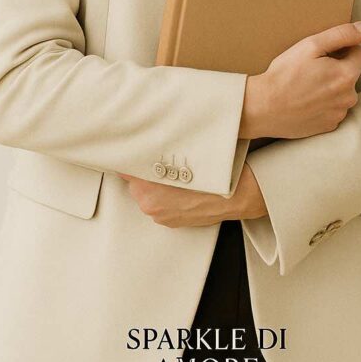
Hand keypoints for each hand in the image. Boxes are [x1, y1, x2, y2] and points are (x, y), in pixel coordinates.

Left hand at [117, 163, 266, 227]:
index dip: (128, 158)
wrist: (235, 195)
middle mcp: (148, 204)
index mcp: (145, 186)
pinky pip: (161, 204)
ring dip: (154, 185)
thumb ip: (157, 149)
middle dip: (143, 171)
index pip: (125, 169)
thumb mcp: (180, 151)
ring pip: (147, 193)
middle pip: (135, 182)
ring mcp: (160, 215)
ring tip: (172, 173)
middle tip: (157, 159)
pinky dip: (165, 196)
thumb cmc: (209, 172)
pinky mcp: (171, 222)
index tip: (128, 149)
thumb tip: (141, 139)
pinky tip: (179, 187)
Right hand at [239, 21, 360, 140]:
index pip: (358, 52)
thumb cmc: (284, 75)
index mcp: (346, 75)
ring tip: (305, 86)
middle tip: (309, 69)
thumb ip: (341, 34)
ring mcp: (339, 113)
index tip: (320, 54)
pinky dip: (323, 103)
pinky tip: (305, 100)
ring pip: (342, 92)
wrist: (264, 108)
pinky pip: (333, 108)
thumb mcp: (310, 46)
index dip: (340, 49)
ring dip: (330, 87)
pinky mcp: (329, 125)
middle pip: (350, 73)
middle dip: (335, 68)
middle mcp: (348, 97)